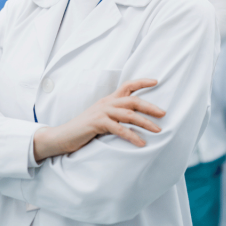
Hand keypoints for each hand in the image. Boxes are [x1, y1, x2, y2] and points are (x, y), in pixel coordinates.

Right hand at [32, 79, 165, 161]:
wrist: (62, 136)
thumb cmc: (84, 129)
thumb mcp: (101, 118)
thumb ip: (114, 115)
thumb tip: (133, 119)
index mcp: (108, 100)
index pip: (127, 85)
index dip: (142, 82)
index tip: (156, 81)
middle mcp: (106, 103)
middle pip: (132, 100)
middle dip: (150, 106)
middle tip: (164, 114)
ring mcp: (101, 112)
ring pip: (128, 114)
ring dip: (145, 122)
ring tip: (158, 131)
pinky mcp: (97, 123)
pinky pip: (119, 129)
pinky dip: (132, 136)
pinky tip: (141, 143)